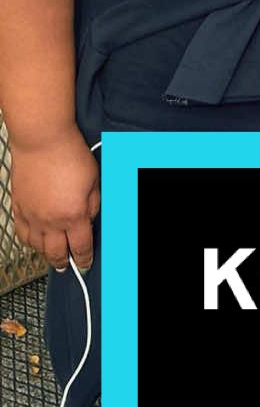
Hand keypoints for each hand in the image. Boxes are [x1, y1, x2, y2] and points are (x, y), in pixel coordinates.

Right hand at [9, 130, 99, 270]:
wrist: (42, 141)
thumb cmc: (69, 155)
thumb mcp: (94, 181)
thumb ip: (93, 204)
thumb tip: (90, 219)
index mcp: (73, 215)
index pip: (80, 246)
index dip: (85, 258)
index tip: (86, 263)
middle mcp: (51, 220)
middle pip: (57, 253)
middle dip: (65, 262)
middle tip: (68, 266)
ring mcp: (32, 216)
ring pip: (37, 247)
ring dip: (46, 253)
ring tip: (52, 254)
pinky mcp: (19, 208)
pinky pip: (22, 233)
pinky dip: (29, 241)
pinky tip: (34, 240)